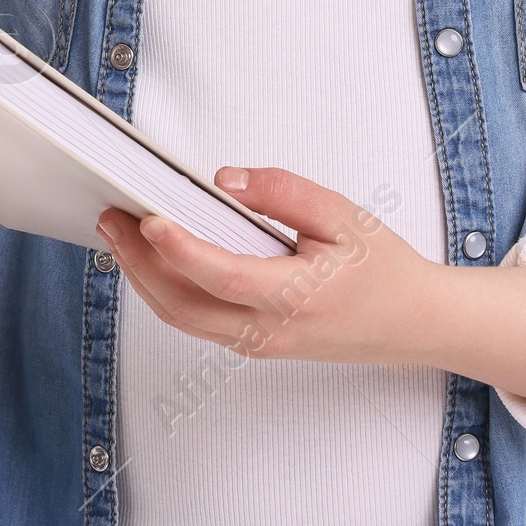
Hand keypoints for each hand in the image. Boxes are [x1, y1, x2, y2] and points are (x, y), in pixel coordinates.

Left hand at [97, 165, 525, 409]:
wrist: (416, 324)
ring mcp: (261, 344)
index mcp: (296, 296)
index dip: (178, 249)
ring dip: (146, 280)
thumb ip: (284, 193)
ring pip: (185, 320)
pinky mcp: (258, 343)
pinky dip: (170, 291)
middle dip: (138, 266)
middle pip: (184, 308)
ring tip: (121, 236)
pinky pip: (201, 321)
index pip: (220, 276)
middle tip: (110, 221)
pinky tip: (157, 259)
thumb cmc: (384, 268)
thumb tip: (226, 181)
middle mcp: (270, 330)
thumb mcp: (344, 215)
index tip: (147, 218)